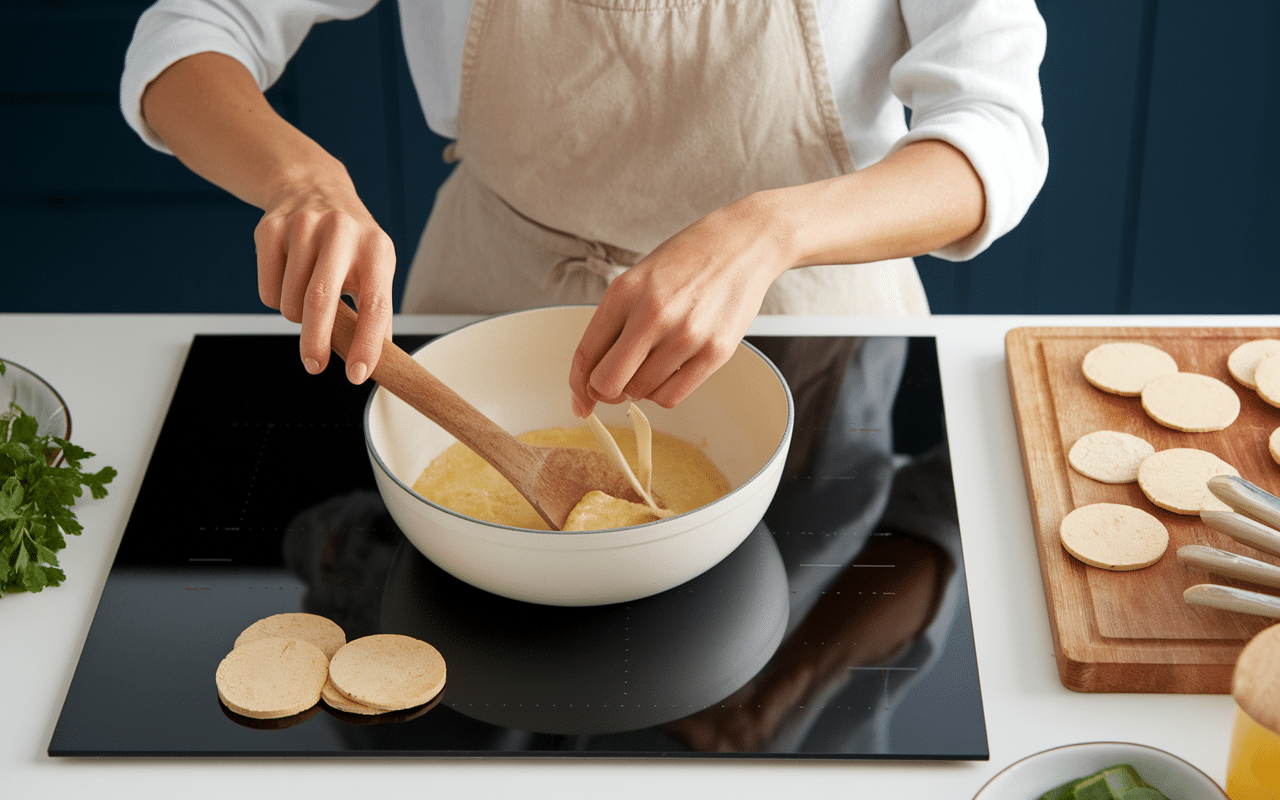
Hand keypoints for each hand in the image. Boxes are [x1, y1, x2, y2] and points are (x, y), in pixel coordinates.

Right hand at [139, 52, 395, 383]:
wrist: (313, 187)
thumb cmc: (351, 245)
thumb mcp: (375, 269)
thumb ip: (375, 313)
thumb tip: (377, 362)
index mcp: (377, 249)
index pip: (375, 304)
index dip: (367, 344)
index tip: (357, 375)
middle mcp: (342, 232)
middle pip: (322, 299)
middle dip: (316, 341)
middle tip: (314, 367)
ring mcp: (303, 226)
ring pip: (290, 300)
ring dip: (297, 316)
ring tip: (307, 296)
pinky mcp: (270, 228)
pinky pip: (267, 290)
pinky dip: (276, 300)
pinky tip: (288, 277)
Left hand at [569, 197, 789, 416]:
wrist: (742, 245)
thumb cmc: (686, 262)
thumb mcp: (638, 280)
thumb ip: (613, 324)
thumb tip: (591, 380)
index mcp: (624, 292)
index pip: (586, 354)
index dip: (576, 386)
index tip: (579, 401)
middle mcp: (652, 313)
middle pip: (608, 382)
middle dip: (605, 392)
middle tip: (615, 386)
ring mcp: (685, 334)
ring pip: (641, 393)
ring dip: (639, 388)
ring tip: (653, 363)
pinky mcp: (715, 352)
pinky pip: (672, 397)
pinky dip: (663, 393)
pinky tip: (669, 372)